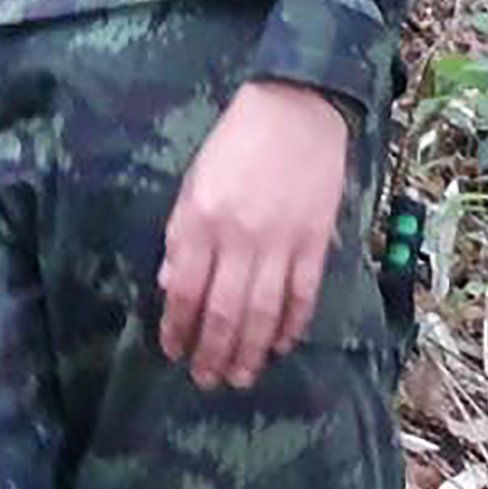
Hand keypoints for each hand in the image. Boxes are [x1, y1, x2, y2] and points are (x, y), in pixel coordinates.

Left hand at [159, 79, 356, 391]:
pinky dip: (289, 326)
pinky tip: (278, 346)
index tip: (173, 351)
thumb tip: (172, 287)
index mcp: (201, 219)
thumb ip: (182, 236)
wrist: (296, 108)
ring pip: (262, 315)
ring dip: (249, 352)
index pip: (185, 290)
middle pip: (224, 312)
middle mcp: (239, 238)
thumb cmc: (236, 143)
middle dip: (212, 353)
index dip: (178, 327)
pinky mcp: (315, 243)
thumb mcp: (193, 182)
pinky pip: (301, 298)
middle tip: (206, 380)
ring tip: (240, 377)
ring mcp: (281, 243)